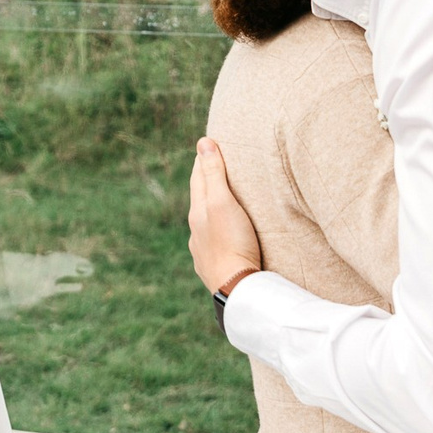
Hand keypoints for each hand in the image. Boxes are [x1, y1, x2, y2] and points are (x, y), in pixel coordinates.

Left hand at [188, 138, 264, 295]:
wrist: (236, 289)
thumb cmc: (232, 243)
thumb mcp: (224, 203)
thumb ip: (214, 174)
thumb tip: (203, 143)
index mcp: (198, 212)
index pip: (199, 178)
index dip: (204, 160)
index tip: (208, 145)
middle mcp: (196, 231)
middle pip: (200, 200)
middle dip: (207, 183)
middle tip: (213, 167)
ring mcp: (203, 250)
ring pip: (205, 223)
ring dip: (212, 210)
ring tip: (221, 202)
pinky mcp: (214, 267)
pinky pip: (213, 243)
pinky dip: (218, 231)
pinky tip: (223, 237)